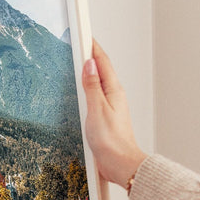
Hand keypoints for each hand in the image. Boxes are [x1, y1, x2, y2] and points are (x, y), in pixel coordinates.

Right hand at [82, 40, 147, 186]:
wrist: (121, 164)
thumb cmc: (111, 141)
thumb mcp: (97, 110)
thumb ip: (92, 86)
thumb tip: (89, 64)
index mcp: (113, 91)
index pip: (102, 62)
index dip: (93, 47)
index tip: (84, 34)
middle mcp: (114, 96)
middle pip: (101, 69)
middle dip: (91, 55)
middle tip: (80, 42)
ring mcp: (110, 106)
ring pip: (99, 82)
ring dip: (90, 71)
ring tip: (79, 61)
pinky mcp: (106, 117)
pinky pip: (96, 95)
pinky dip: (88, 87)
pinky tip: (83, 90)